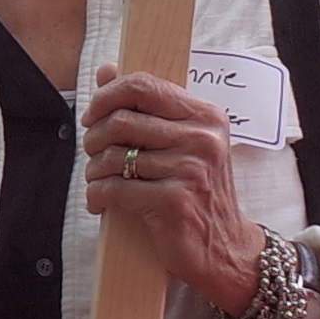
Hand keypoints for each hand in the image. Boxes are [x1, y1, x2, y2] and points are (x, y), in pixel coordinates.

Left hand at [82, 69, 260, 313]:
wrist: (227, 249)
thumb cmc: (198, 191)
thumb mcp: (181, 143)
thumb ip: (145, 105)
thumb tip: (106, 69)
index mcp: (205, 116)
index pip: (142, 86)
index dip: (106, 96)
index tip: (92, 116)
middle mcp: (202, 139)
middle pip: (120, 121)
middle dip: (94, 139)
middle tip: (93, 154)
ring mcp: (190, 170)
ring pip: (112, 156)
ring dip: (94, 171)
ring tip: (99, 180)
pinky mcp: (174, 201)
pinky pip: (114, 189)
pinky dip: (97, 195)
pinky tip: (100, 202)